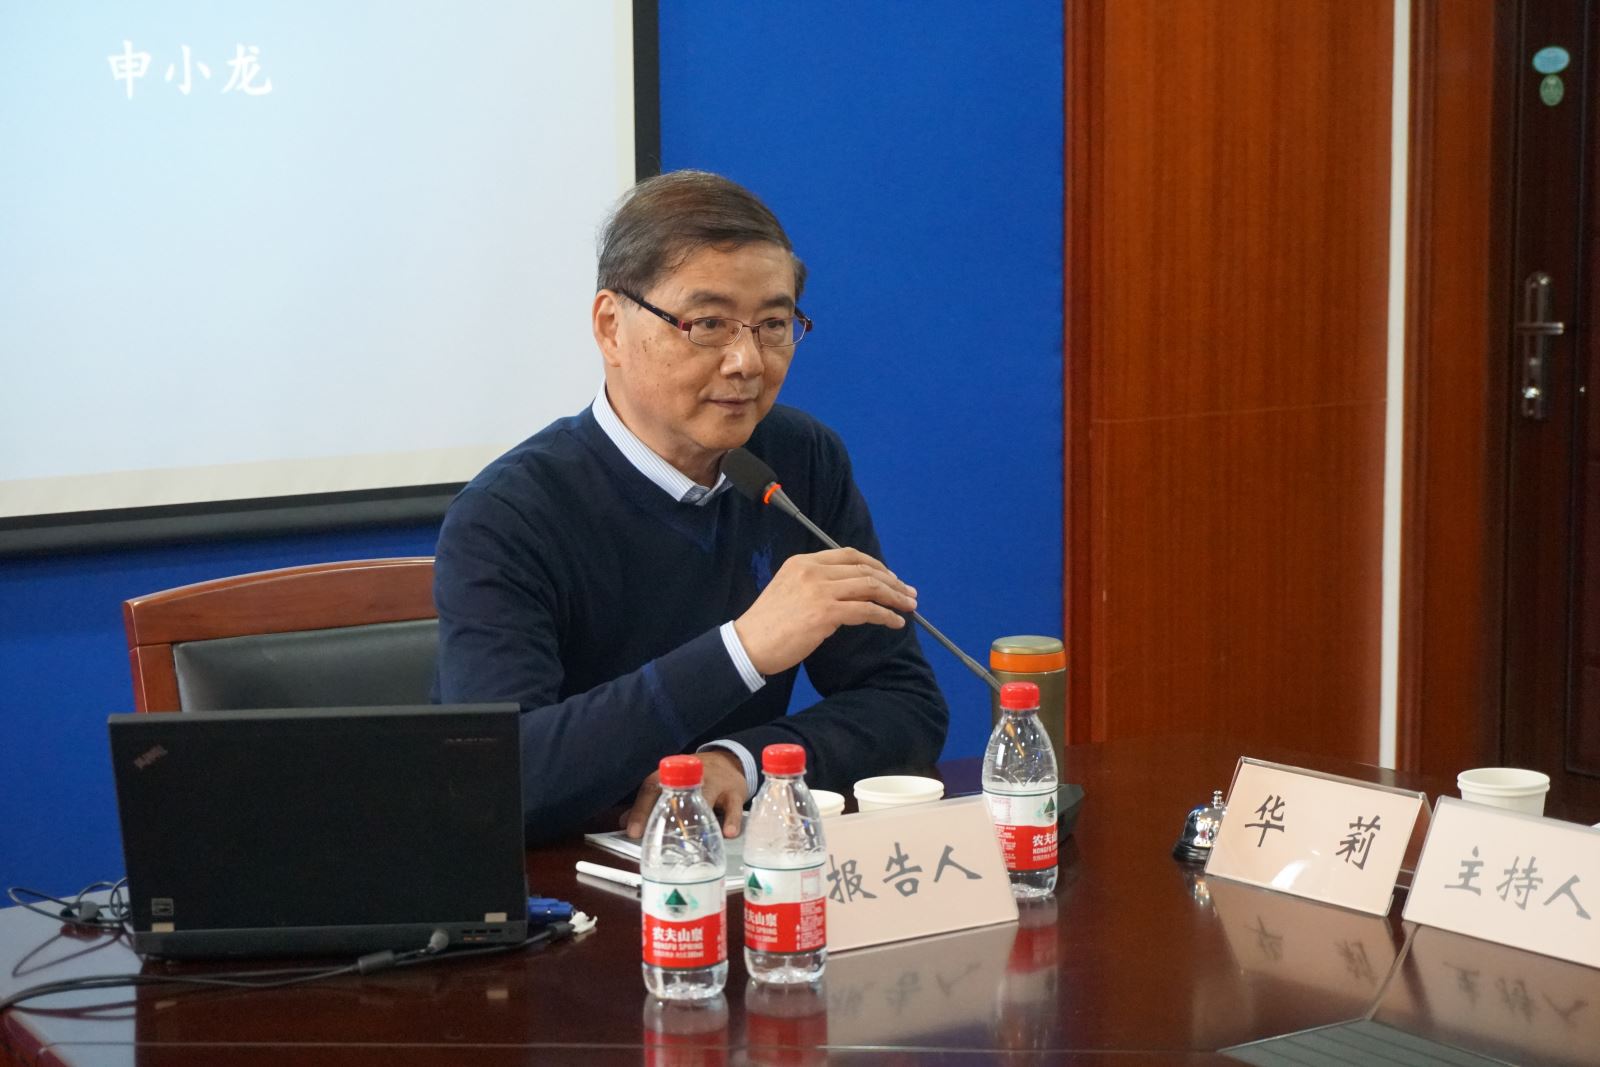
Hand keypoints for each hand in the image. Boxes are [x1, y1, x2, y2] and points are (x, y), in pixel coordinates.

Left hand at [623, 750, 749, 839]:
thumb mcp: (673, 789)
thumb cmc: (694, 780)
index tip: (633, 831)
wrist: (727, 762)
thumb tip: (624, 823)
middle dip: (668, 813)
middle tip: (662, 835)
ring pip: (706, 794)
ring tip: (696, 836)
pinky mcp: (734, 790)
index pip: (651, 788)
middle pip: (678, 791)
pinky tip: (729, 833)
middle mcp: (690, 776)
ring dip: (701, 814)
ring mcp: (714, 782)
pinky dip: (732, 820)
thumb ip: (649, 806)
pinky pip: (734, 806)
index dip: (640, 810)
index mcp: (671, 777)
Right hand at [733, 547, 916, 675]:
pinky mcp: (826, 613)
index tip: (890, 578)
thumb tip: (846, 593)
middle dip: (892, 581)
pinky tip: (896, 622)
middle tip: (908, 593)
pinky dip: (886, 615)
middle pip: (864, 569)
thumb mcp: (788, 590)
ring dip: (894, 597)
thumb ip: (814, 584)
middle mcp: (813, 570)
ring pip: (870, 586)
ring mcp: (820, 590)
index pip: (849, 555)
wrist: (748, 644)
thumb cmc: (767, 625)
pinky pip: (866, 610)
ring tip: (909, 606)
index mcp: (803, 562)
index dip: (875, 565)